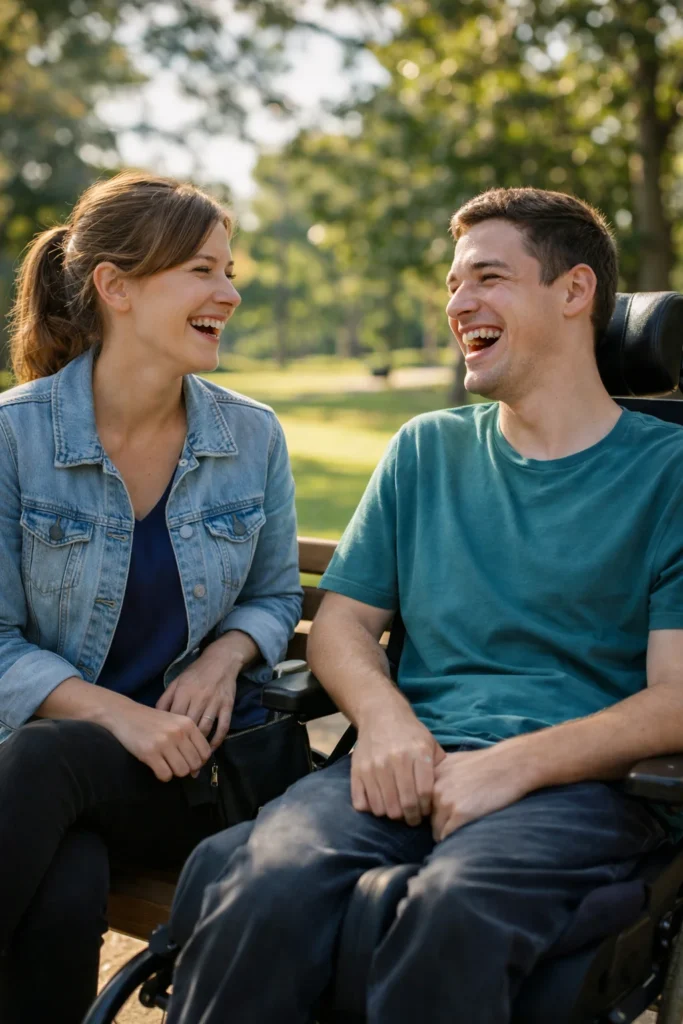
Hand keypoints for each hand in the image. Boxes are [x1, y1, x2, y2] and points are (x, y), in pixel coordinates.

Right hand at [109, 702, 211, 781]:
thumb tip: (197, 772)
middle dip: (187, 769)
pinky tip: (157, 767)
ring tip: (166, 765)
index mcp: (188, 724)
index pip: (206, 752)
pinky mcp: (149, 752)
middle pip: (195, 764)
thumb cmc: (152, 720)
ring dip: (175, 773)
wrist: (125, 714)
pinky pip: (165, 775)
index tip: (189, 762)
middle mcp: (179, 732)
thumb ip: (188, 741)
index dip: (200, 762)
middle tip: (176, 764)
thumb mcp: (175, 722)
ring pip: (182, 771)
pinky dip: (163, 776)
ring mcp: (164, 742)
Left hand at [156, 657, 236, 749]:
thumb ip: (164, 699)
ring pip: (205, 729)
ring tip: (192, 758)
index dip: (169, 734)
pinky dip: (217, 740)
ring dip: (199, 745)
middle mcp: (199, 698)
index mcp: (184, 692)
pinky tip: (210, 750)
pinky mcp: (227, 706)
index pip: (174, 719)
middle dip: (184, 744)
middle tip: (179, 759)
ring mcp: (215, 702)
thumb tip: (155, 719)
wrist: (221, 660)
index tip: (165, 747)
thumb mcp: (176, 682)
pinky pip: (223, 727)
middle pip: (189, 727)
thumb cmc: (195, 673)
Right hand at [351, 703, 444, 825]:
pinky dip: (371, 809)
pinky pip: (362, 803)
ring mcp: (374, 766)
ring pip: (383, 808)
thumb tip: (446, 795)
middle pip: (405, 804)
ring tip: (397, 811)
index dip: (426, 809)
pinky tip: (380, 803)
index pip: (423, 793)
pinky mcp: (357, 770)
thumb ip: (440, 768)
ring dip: (391, 815)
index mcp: (417, 753)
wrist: (380, 715)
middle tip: (412, 819)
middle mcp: (395, 759)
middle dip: (411, 818)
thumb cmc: (410, 733)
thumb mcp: (430, 743)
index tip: (425, 813)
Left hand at [431, 744, 532, 841]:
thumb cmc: (487, 764)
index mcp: (432, 774)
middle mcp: (434, 787)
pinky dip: (451, 839)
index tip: (437, 814)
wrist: (511, 765)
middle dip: (437, 821)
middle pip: (426, 816)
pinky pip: (446, 836)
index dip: (429, 809)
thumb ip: (440, 775)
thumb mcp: (455, 761)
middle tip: (452, 823)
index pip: (421, 800)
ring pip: (435, 829)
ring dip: (444, 832)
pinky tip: (461, 834)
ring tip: (459, 830)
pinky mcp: (459, 814)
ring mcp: (446, 801)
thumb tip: (428, 791)